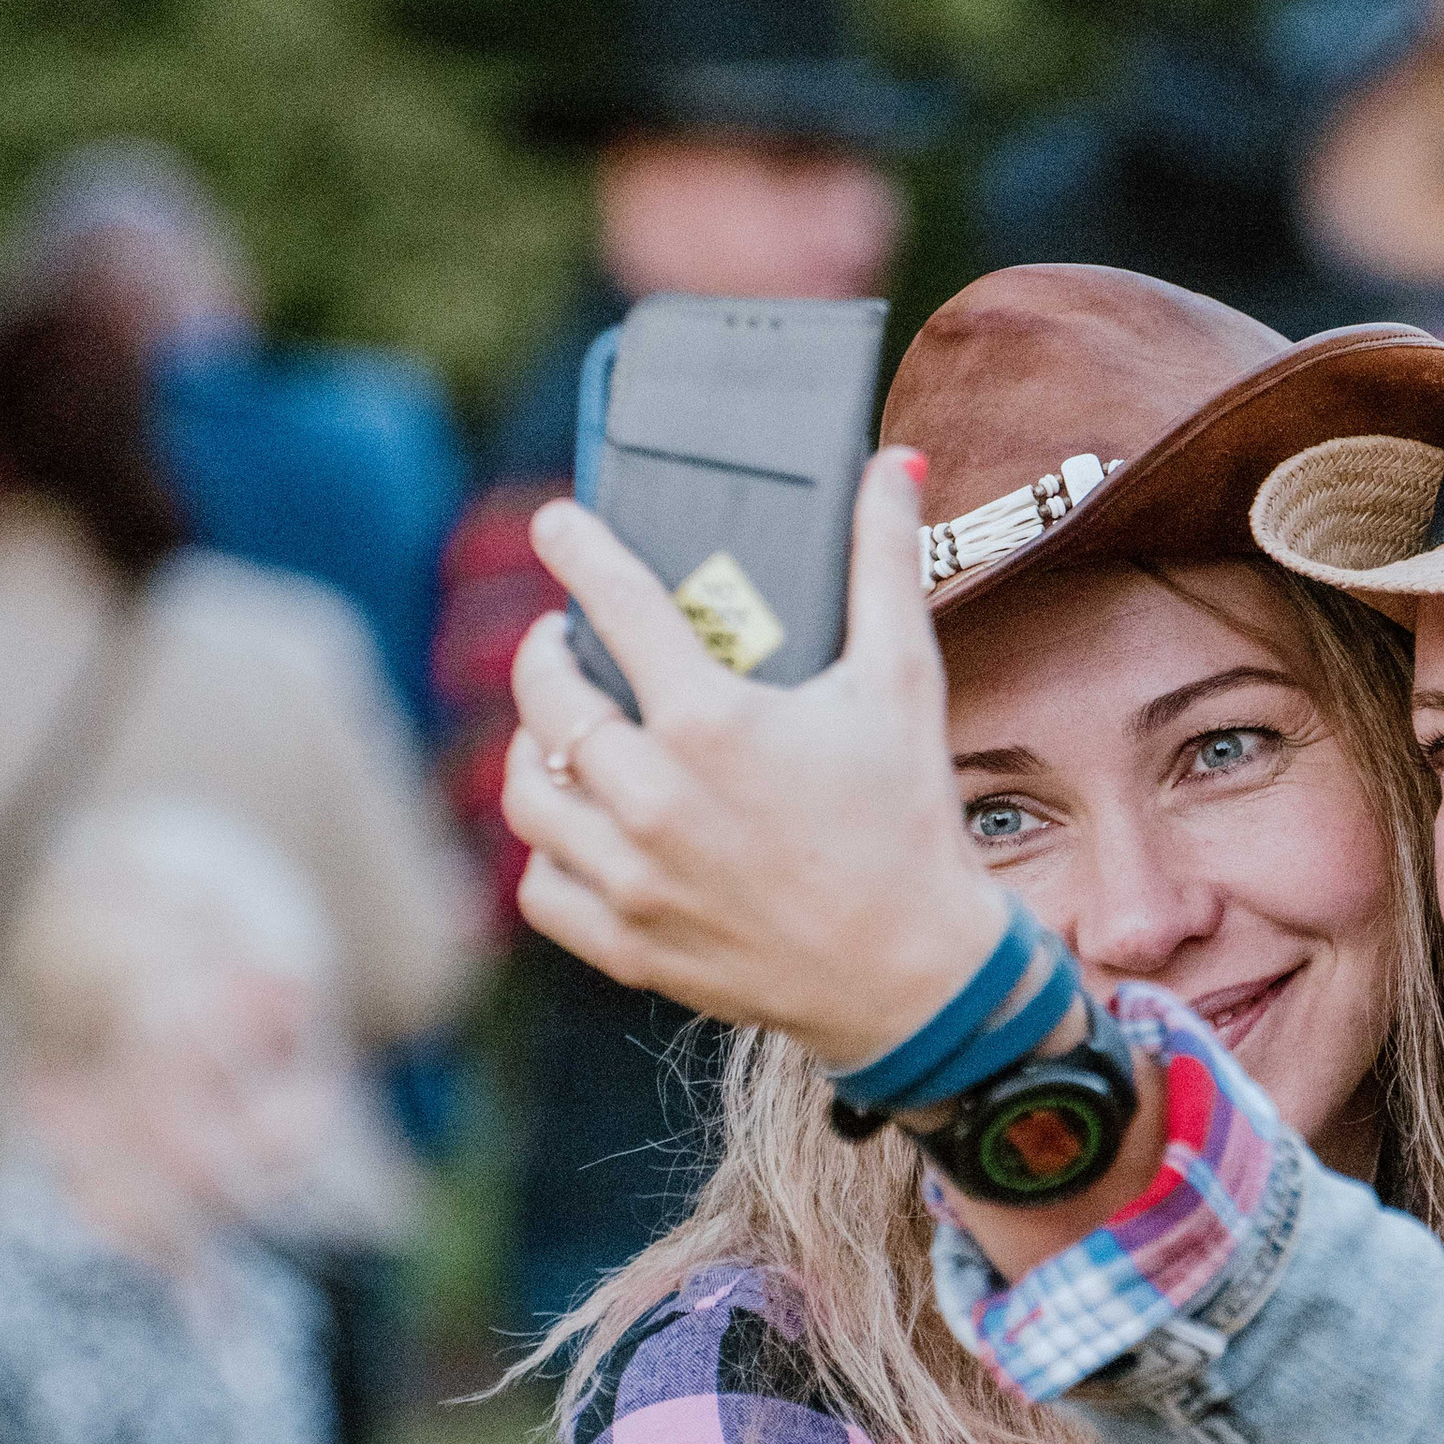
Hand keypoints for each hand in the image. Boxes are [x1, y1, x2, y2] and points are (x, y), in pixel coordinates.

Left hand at [503, 461, 1008, 1071]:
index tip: (560, 526)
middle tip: (566, 640)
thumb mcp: (903, 681)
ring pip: (528, 790)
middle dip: (548, 652)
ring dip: (534, 745)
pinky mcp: (627, 945)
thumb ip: (886, 563)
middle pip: (548, 697)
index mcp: (711, 723)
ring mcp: (632, 879)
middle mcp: (653, 798)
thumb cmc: (910, 823)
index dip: (578, 550)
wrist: (915, 978)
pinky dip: (546, 849)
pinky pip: (539, 887)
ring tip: (562, 728)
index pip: (615, 605)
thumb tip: (890, 465)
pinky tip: (576, 822)